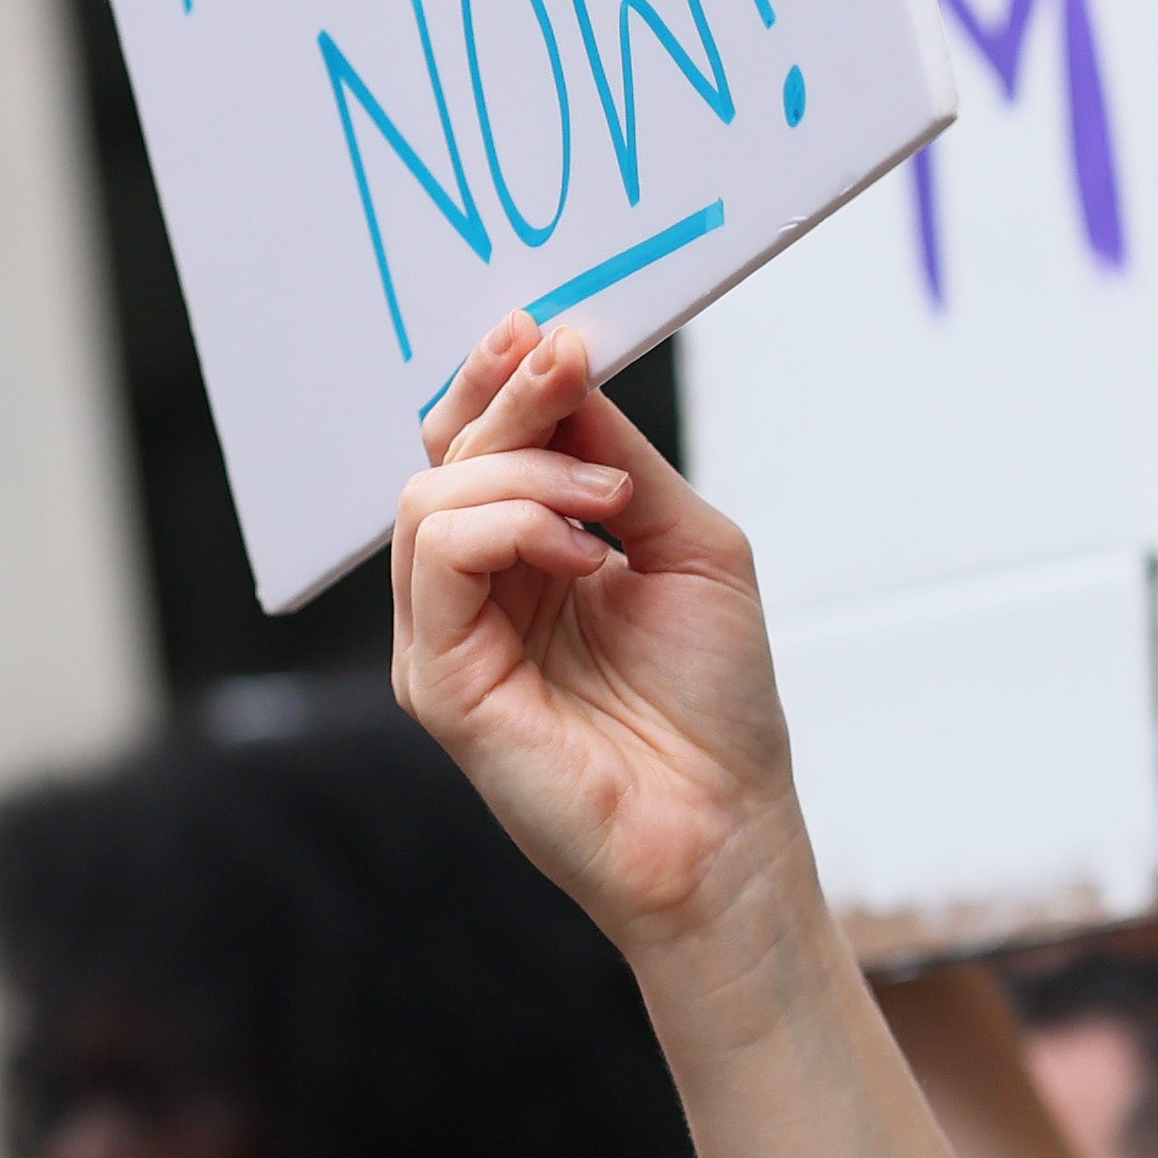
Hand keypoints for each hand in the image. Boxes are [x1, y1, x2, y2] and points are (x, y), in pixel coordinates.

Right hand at [387, 319, 801, 954]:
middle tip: (567, 361)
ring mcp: (445, 639)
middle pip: (443, 457)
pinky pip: (435, 560)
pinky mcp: (438, 682)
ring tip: (607, 500)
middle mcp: (474, 594)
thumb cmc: (717, 706)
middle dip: (506, 396)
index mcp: (527, 559)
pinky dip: (506, 523)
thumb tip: (568, 368)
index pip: (479, 448)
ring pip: (429, 497)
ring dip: (523, 466)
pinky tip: (578, 547)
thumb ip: (622, 462)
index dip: (503, 381)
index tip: (551, 331)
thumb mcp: (688, 545)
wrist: (728, 825)